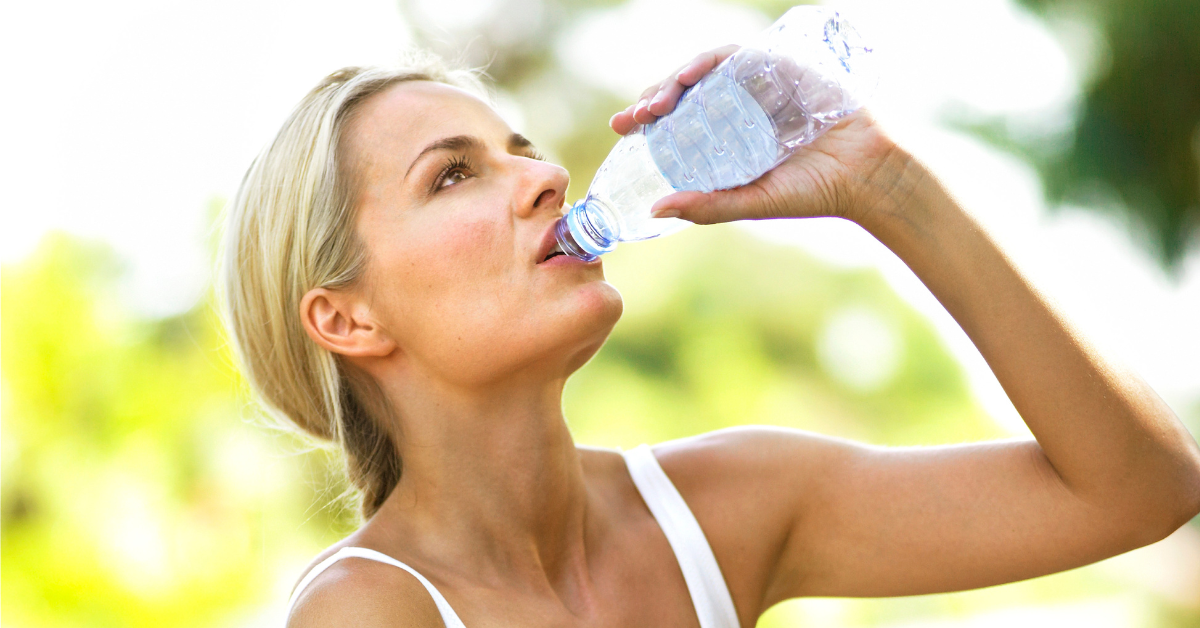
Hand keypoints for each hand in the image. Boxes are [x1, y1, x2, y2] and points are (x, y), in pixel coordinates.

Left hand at [609, 46, 903, 226]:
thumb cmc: (812, 192)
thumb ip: (707, 206)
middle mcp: (737, 107)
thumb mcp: (751, 203)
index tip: (622, 127)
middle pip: (685, 92)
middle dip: (655, 98)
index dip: (647, 119)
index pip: (678, 121)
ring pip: (705, 71)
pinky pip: (738, 56)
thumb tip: (655, 209)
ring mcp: (757, 85)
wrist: (866, 174)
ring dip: (676, 79)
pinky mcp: (779, 67)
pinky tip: (693, 75)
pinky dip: (711, 61)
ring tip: (659, 99)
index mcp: (727, 137)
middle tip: (636, 116)